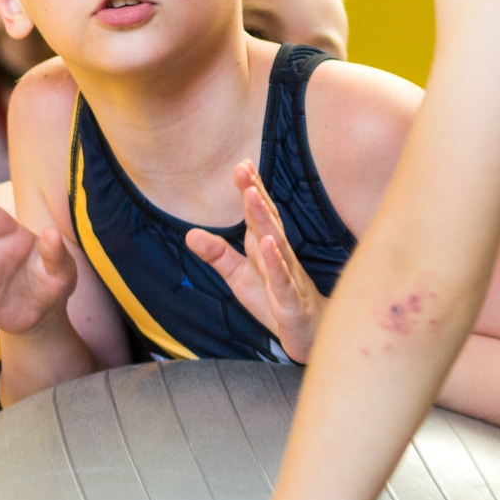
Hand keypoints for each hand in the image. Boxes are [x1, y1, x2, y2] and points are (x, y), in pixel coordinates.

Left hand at [186, 161, 326, 362]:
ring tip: (252, 194)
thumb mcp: (239, 276)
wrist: (309, 335)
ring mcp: (287, 276)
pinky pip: (283, 279)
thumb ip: (217, 254)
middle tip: (242, 168)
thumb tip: (189, 233)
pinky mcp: (291, 301)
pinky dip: (276, 262)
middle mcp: (279, 255)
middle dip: (255, 193)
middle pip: (267, 220)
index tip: (241, 164)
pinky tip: (268, 244)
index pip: (258, 214)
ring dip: (264, 219)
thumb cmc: (276, 300)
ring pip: (276, 243)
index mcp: (265, 247)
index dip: (250, 189)